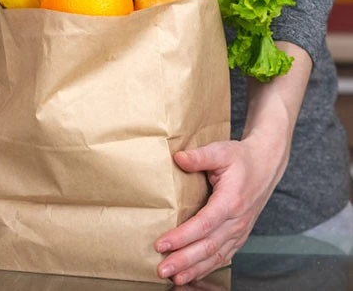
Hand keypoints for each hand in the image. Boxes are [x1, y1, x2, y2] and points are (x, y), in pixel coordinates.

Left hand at [154, 135, 285, 284]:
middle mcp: (237, 221)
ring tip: (173, 278)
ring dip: (194, 269)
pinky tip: (190, 275)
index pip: (204, 224)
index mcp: (232, 201)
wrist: (266, 165)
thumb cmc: (241, 158)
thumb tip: (178, 158)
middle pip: (208, 246)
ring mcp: (240, 231)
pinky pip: (223, 256)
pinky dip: (206, 268)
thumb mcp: (221, 151)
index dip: (182, 237)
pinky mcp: (239, 236)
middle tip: (162, 269)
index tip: (161, 245)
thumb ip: (199, 156)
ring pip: (216, 256)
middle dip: (184, 260)